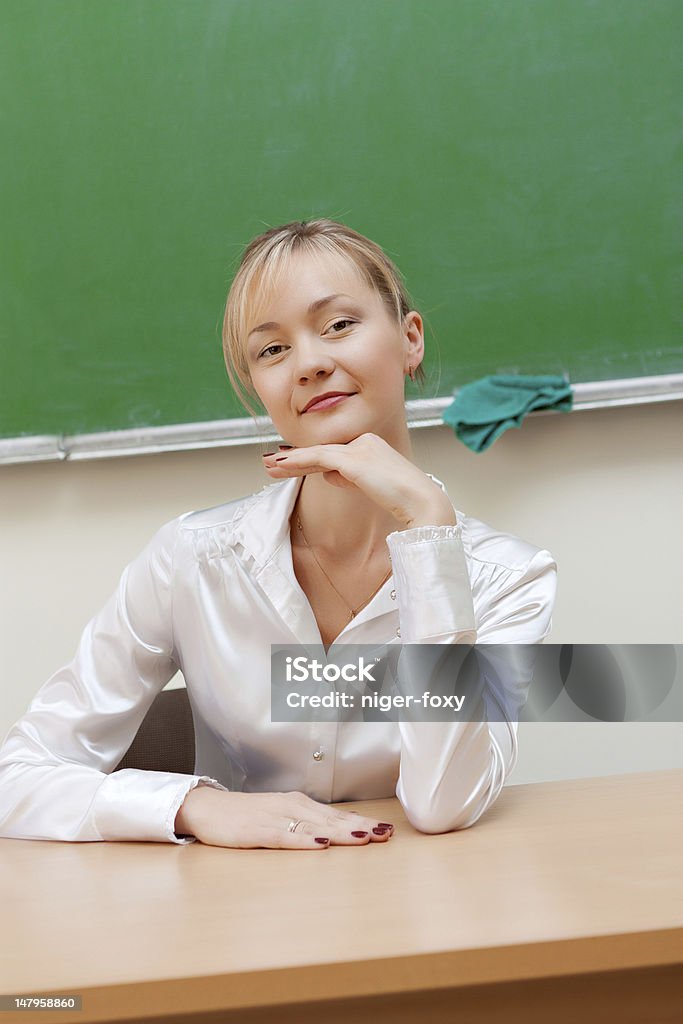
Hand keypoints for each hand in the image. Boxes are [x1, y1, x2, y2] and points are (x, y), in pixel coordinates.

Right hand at [174, 787, 394, 849]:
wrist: (209, 808)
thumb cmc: (247, 816)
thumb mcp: (281, 817)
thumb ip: (305, 825)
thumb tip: (334, 835)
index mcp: (299, 805)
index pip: (337, 815)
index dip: (362, 823)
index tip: (386, 830)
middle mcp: (292, 807)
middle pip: (332, 819)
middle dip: (360, 827)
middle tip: (386, 834)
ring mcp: (275, 818)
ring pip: (314, 826)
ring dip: (340, 832)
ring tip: (364, 837)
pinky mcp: (257, 831)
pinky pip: (284, 837)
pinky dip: (304, 840)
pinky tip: (319, 844)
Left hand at [262, 433, 456, 528]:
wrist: (422, 502)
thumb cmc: (403, 499)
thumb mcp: (371, 485)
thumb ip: (348, 476)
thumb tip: (326, 474)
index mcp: (371, 445)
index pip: (335, 454)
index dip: (308, 460)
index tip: (286, 465)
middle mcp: (364, 440)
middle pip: (323, 451)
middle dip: (294, 459)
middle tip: (269, 463)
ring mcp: (359, 448)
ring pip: (318, 454)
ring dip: (290, 462)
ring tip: (268, 466)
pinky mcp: (354, 459)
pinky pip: (320, 458)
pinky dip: (298, 462)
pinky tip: (281, 466)